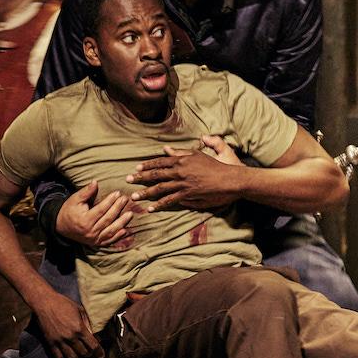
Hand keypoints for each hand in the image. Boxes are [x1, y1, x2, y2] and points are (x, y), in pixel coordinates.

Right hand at [32, 289, 103, 357]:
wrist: (44, 303)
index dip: (99, 352)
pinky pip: (58, 356)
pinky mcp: (50, 342)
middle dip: (89, 354)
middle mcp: (70, 337)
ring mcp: (59, 341)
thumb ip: (87, 323)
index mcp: (79, 328)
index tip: (101, 356)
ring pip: (72, 357)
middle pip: (83, 352)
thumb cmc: (63, 304)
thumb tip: (94, 334)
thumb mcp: (80, 310)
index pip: (92, 345)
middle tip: (90, 354)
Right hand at [56, 181, 135, 249]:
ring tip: (130, 213)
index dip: (110, 201)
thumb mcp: (75, 199)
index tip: (117, 193)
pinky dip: (117, 236)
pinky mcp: (96, 243)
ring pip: (110, 231)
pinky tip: (125, 230)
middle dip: (118, 208)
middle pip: (107, 219)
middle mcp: (90, 231)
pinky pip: (109, 241)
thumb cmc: (69, 210)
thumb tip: (95, 182)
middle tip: (125, 199)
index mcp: (84, 220)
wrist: (61, 226)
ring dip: (121, 223)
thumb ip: (86, 192)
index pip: (100, 210)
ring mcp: (93, 239)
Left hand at [127, 137, 245, 210]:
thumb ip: (180, 152)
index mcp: (182, 160)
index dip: (147, 165)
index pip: (160, 162)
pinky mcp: (188, 195)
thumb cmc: (215, 166)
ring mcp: (183, 184)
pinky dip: (159, 204)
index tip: (136, 168)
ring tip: (134, 196)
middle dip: (140, 178)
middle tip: (127, 180)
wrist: (229, 179)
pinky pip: (170, 200)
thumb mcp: (198, 155)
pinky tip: (151, 208)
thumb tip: (166, 149)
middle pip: (156, 175)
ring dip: (145, 192)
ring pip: (160, 188)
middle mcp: (180, 171)